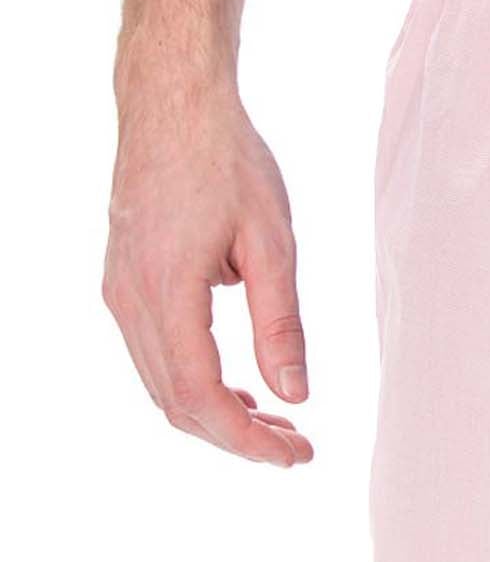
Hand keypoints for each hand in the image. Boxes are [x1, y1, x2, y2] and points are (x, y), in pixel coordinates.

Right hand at [104, 74, 313, 465]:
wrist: (173, 105)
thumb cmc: (227, 162)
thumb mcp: (272, 243)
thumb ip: (280, 323)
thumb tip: (296, 392)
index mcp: (165, 293)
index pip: (201, 397)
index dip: (247, 439)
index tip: (295, 455)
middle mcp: (129, 301)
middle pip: (176, 402)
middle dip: (236, 436)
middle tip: (296, 447)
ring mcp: (120, 293)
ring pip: (162, 383)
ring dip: (216, 413)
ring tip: (278, 423)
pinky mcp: (125, 282)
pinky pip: (156, 354)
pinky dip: (197, 382)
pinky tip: (242, 386)